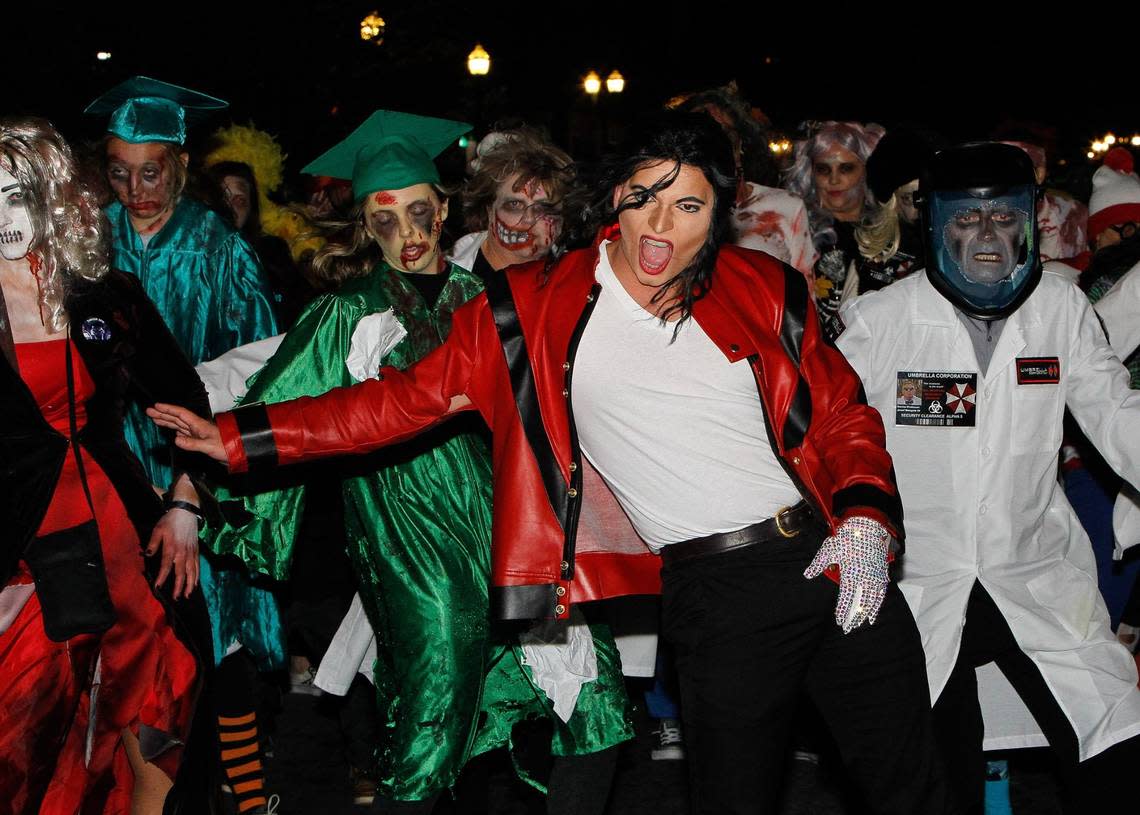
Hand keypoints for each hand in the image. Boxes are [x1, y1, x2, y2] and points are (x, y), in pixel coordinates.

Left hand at [146, 506, 199, 598]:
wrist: (187, 512)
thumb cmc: (170, 521)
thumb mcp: (158, 529)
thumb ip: (153, 543)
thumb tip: (147, 555)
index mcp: (172, 548)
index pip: (166, 566)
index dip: (162, 577)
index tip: (158, 587)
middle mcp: (183, 553)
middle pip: (181, 573)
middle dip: (178, 586)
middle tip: (176, 598)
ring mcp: (191, 553)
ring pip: (191, 572)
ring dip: (189, 584)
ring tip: (186, 595)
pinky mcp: (196, 551)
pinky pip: (197, 566)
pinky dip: (196, 576)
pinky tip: (194, 584)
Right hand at [147, 403, 225, 462]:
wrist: (238, 453)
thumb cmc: (226, 447)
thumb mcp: (209, 446)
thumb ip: (193, 443)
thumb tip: (175, 439)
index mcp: (199, 425)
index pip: (181, 414)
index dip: (168, 409)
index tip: (156, 405)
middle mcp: (197, 427)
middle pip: (177, 418)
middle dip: (163, 414)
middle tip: (148, 411)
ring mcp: (198, 433)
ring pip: (179, 425)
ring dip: (167, 421)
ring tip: (154, 418)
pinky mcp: (199, 439)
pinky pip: (184, 433)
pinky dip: (175, 430)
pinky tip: (172, 430)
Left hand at [804, 516, 889, 633]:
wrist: (867, 528)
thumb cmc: (846, 539)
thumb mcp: (829, 549)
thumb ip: (819, 564)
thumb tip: (807, 575)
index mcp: (850, 573)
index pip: (846, 597)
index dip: (842, 610)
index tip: (838, 621)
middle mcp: (864, 577)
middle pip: (860, 603)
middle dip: (853, 618)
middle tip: (847, 629)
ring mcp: (875, 577)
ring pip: (871, 601)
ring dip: (865, 615)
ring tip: (859, 625)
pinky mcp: (881, 575)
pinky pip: (881, 594)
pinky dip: (877, 606)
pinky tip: (873, 615)